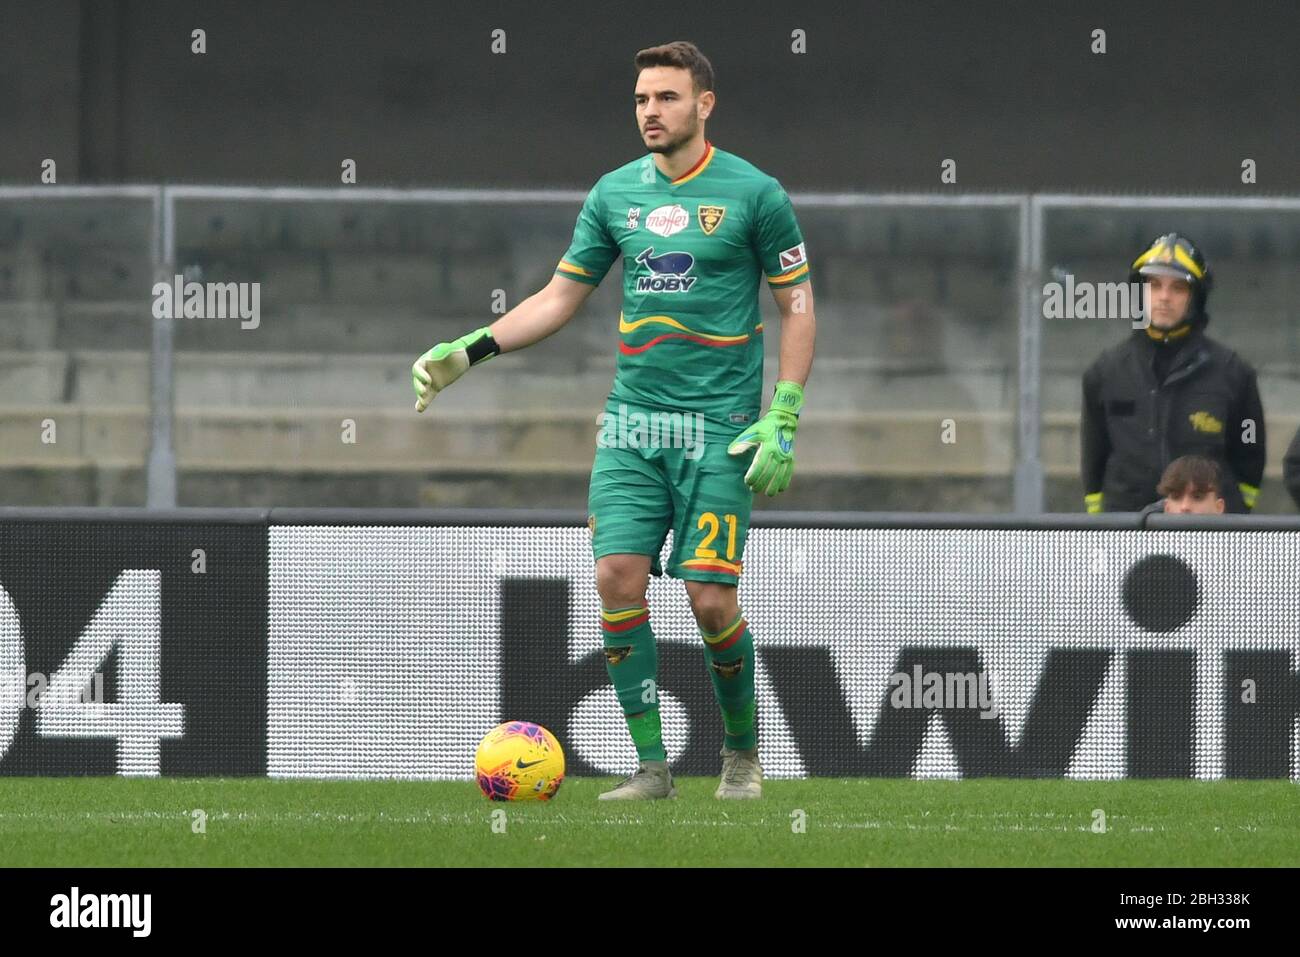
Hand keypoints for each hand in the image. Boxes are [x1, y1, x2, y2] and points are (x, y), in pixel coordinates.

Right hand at [412, 327, 496, 412]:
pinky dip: (424, 402)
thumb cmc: (453, 351)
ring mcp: (429, 380)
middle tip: (424, 393)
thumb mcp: (448, 349)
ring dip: (421, 397)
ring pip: (422, 389)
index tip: (428, 381)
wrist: (461, 358)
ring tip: (423, 403)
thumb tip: (434, 355)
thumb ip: (441, 351)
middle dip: (419, 387)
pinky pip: (428, 396)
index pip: (417, 368)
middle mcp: (424, 371)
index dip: (420, 375)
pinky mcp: (435, 387)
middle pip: (417, 380)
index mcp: (424, 361)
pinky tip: (420, 409)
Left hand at [727, 381, 803, 495]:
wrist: (784, 420)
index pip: (759, 466)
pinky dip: (785, 482)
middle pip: (770, 473)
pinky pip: (789, 473)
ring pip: (780, 475)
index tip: (747, 481)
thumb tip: (730, 452)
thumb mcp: (752, 432)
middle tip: (753, 489)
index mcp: (767, 447)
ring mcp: (786, 456)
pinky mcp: (791, 458)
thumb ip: (742, 443)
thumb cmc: (765, 427)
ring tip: (767, 493)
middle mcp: (778, 453)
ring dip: (773, 486)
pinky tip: (780, 489)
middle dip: (761, 483)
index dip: (753, 476)